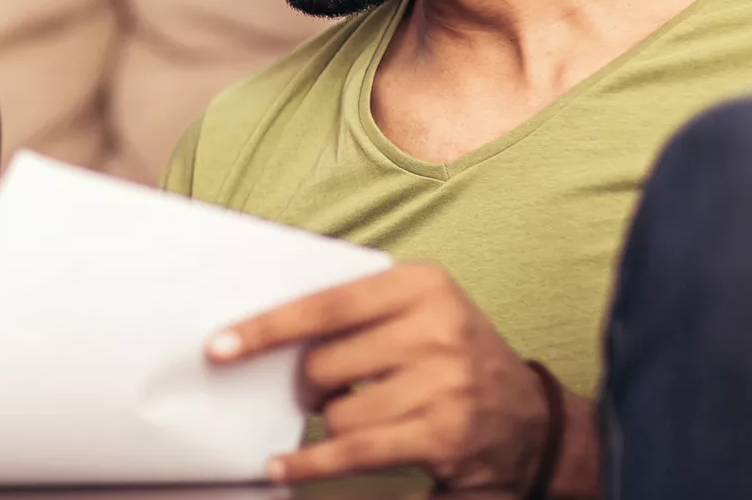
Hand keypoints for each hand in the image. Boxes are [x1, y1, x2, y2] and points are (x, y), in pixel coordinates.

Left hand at [209, 262, 549, 488]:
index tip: (219, 345)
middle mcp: (437, 329)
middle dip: (310, 384)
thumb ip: (352, 313)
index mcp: (421, 285)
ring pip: (337, 411)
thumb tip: (263, 332)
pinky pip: (352, 451)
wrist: (533, 422)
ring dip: (334, 421)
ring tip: (366, 413)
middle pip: (322, 363)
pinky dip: (311, 463)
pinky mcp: (442, 435)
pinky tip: (282, 466)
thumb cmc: (450, 358)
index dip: (266, 328)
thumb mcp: (416, 312)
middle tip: (324, 388)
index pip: (324, 305)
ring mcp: (444, 384)